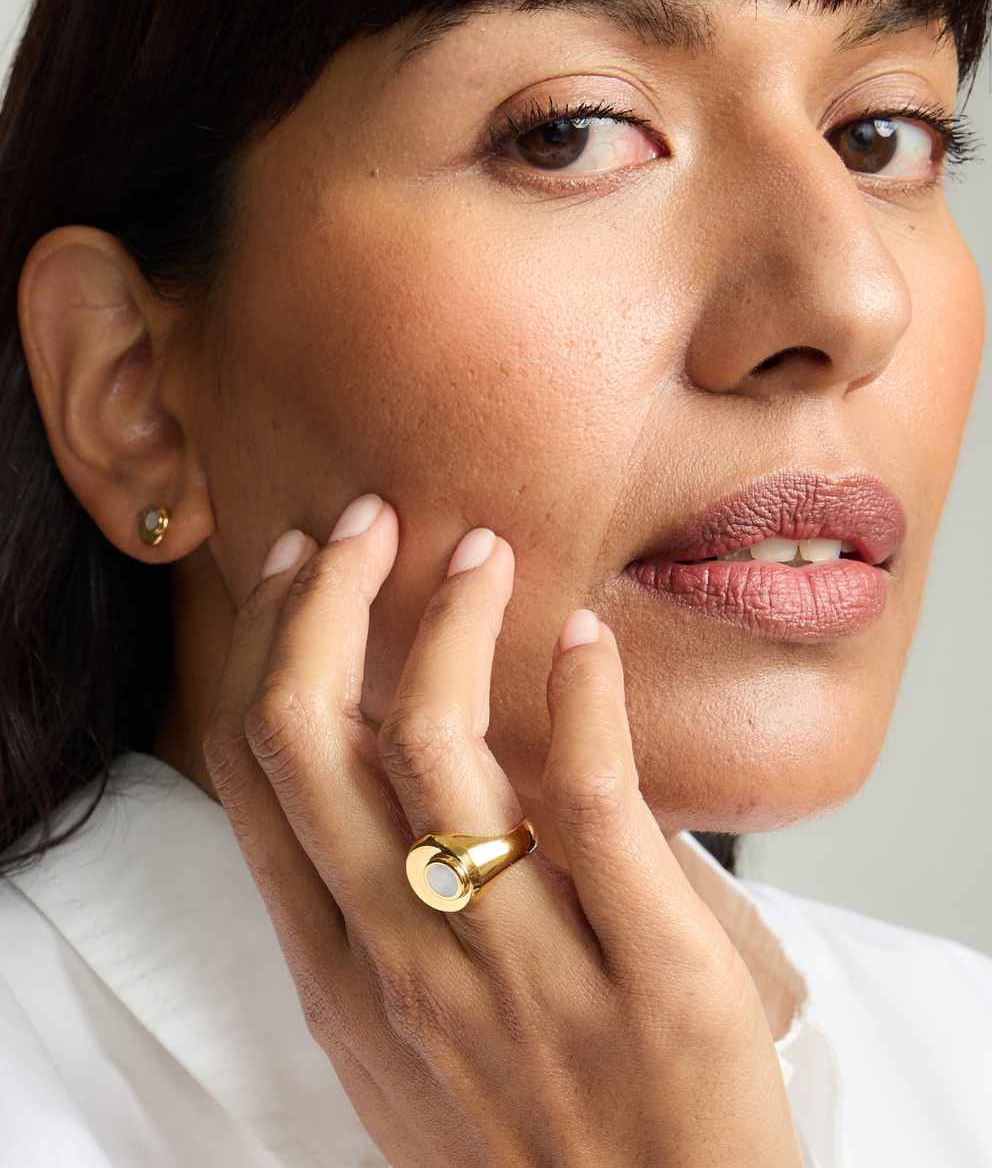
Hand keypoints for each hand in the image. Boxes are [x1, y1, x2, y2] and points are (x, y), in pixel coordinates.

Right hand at [204, 495, 801, 1167]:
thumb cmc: (528, 1151)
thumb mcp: (404, 1053)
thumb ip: (374, 926)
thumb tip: (373, 784)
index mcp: (345, 977)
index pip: (260, 779)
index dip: (267, 649)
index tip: (299, 569)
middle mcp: (410, 962)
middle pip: (314, 739)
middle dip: (327, 601)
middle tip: (372, 520)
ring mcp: (524, 971)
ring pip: (437, 749)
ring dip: (449, 623)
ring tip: (481, 555)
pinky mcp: (652, 977)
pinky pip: (598, 804)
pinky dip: (584, 698)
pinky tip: (586, 639)